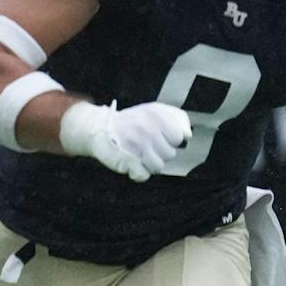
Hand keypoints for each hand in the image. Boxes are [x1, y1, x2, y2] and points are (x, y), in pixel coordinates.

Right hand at [59, 100, 189, 182]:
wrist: (98, 128)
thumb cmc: (130, 121)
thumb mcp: (154, 110)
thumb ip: (176, 118)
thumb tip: (188, 135)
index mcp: (156, 116)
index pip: (179, 137)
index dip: (170, 139)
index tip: (158, 136)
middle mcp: (147, 130)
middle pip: (170, 154)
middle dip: (160, 153)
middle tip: (145, 146)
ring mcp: (137, 146)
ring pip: (158, 166)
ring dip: (149, 164)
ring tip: (139, 155)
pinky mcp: (127, 161)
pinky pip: (143, 175)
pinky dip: (138, 173)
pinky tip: (132, 164)